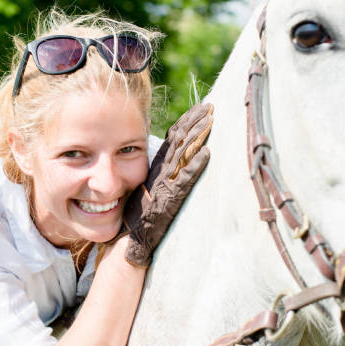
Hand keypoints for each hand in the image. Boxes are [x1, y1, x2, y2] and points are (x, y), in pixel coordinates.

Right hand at [123, 102, 213, 265]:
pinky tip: (208, 153)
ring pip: (183, 154)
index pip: (171, 139)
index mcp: (155, 168)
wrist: (132, 240)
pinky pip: (185, 179)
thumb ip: (160, 175)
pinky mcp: (170, 199)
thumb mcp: (148, 189)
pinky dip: (196, 165)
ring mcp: (165, 184)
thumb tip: (174, 163)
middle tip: (211, 105)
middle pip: (179, 141)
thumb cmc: (139, 218)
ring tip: (211, 120)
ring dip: (198, 136)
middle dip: (195, 121)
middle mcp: (160, 172)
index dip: (185, 122)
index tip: (198, 108)